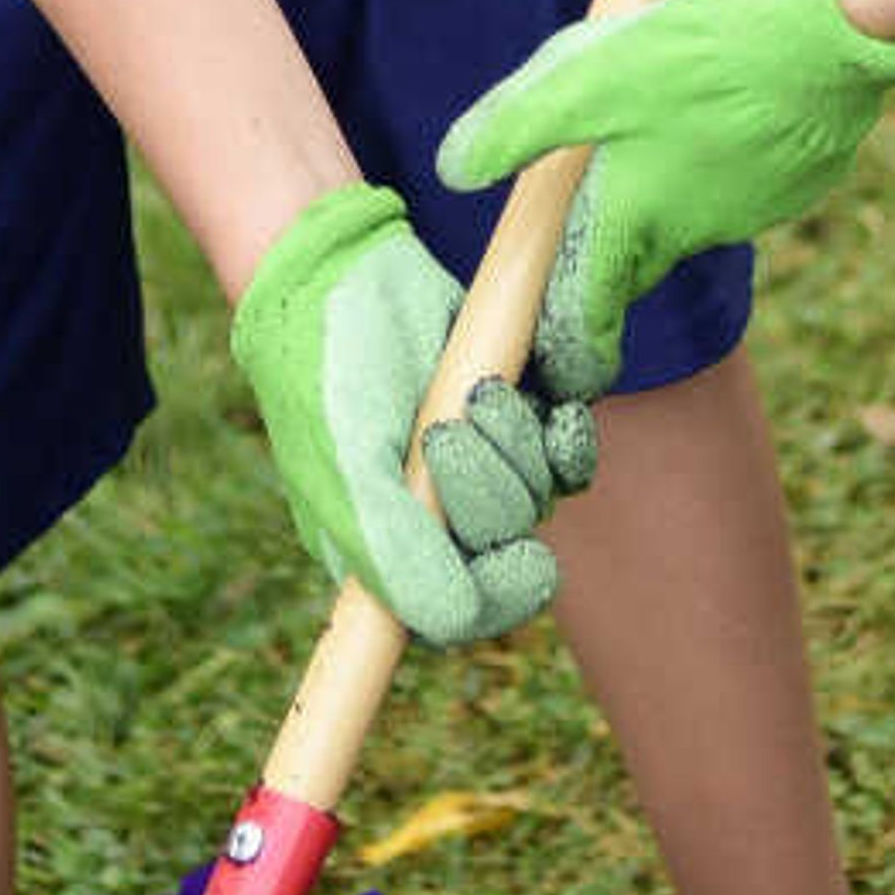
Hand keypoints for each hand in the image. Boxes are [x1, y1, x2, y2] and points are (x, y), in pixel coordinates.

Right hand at [229, 183, 600, 641]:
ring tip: (477, 390)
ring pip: (540, 494)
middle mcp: (436, 520)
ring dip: (522, 446)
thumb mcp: (347, 466)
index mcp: (386, 552)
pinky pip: (564, 450)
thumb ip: (394, 550)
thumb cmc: (328, 375)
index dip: (500, 596)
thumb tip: (451, 622)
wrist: (345, 272)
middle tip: (446, 428)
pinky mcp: (509, 416)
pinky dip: (566, 432)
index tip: (521, 558)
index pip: (463, 613)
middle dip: (495, 491)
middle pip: (507, 546)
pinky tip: (555, 404)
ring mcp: (476, 465)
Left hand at [436, 0, 894, 397]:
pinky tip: (735, 102)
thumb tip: (456, 168)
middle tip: (594, 221)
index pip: (591, 309)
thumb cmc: (703, 56)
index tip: (565, 371)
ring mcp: (754, 210)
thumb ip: (517, 125)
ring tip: (672, 116)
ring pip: (692, 216)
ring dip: (672, 190)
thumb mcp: (589, 75)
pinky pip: (746, 184)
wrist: (832, 36)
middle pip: (636, 263)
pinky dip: (728, 160)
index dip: (571, 347)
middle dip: (611, 261)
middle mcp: (694, 230)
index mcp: (636, 215)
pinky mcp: (796, 181)